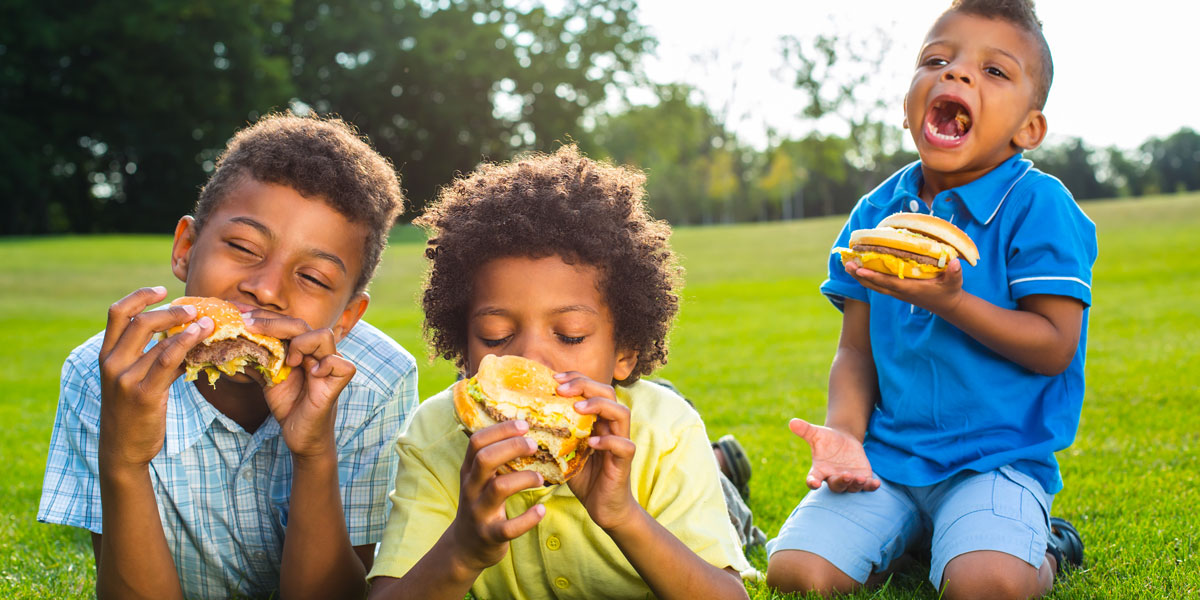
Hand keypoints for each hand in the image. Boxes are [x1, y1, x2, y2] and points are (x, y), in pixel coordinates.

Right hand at [99, 287, 213, 468]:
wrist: (122, 449)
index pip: (117, 312)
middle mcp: (112, 363)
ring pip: (159, 342)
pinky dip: (188, 347)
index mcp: (107, 354)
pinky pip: (169, 363)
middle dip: (170, 311)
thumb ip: (151, 356)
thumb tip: (186, 335)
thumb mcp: (134, 378)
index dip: (139, 296)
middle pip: (139, 322)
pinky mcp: (143, 395)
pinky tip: (203, 343)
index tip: (162, 289)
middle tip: (194, 310)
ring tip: (209, 323)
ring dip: (188, 329)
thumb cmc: (133, 411)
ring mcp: (125, 379)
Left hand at [245, 312, 355, 458]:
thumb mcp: (267, 378)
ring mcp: (329, 367)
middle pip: (301, 324)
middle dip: (273, 323)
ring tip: (288, 361)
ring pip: (324, 336)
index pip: (285, 323)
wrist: (300, 435)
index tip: (238, 313)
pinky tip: (312, 373)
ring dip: (302, 343)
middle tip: (248, 326)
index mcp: (301, 348)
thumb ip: (257, 359)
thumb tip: (232, 342)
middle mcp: (317, 353)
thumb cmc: (288, 405)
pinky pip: (342, 365)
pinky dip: (327, 365)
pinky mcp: (337, 384)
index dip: (263, 317)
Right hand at [450, 420, 545, 571]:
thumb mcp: (480, 479)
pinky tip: (541, 510)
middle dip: (512, 447)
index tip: (524, 425)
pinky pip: (509, 528)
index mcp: (469, 471)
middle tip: (534, 445)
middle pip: (485, 459)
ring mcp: (479, 512)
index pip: (477, 441)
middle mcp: (471, 488)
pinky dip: (528, 518)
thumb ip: (495, 458)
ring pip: (498, 488)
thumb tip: (524, 430)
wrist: (465, 547)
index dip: (500, 429)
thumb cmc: (481, 503)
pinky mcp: (490, 535)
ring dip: (524, 478)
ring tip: (540, 477)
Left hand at [556, 372, 638, 530]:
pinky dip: (608, 441)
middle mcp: (612, 427)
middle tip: (561, 388)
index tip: (554, 379)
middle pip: (608, 393)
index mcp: (599, 420)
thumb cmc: (584, 478)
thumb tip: (523, 421)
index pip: (593, 388)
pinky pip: (624, 445)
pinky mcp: (624, 463)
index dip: (576, 379)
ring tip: (578, 408)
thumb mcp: (565, 452)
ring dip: (599, 406)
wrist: (604, 508)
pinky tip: (591, 443)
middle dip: (585, 385)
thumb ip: (554, 436)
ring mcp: (620, 443)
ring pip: (621, 413)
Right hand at [789, 418, 879, 492]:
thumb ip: (804, 430)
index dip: (813, 482)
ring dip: (855, 484)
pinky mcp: (862, 479)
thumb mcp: (816, 433)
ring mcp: (848, 480)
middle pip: (836, 486)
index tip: (815, 483)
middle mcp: (833, 478)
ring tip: (860, 478)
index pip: (813, 480)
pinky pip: (866, 486)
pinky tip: (876, 483)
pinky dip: (871, 486)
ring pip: (852, 488)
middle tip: (846, 476)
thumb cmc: (827, 439)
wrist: (844, 440)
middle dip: (841, 482)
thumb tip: (792, 422)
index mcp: (819, 470)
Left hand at [845, 257, 964, 314]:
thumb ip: (954, 273)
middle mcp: (900, 291)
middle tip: (847, 265)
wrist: (947, 305)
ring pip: (874, 285)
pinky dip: (868, 277)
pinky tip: (860, 269)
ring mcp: (897, 292)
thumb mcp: (954, 282)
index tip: (860, 270)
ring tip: (848, 265)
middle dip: (860, 276)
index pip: (888, 282)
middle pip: (875, 285)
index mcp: (910, 288)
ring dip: (860, 276)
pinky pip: (878, 284)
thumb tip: (954, 263)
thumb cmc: (949, 291)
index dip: (874, 276)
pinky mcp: (897, 290)